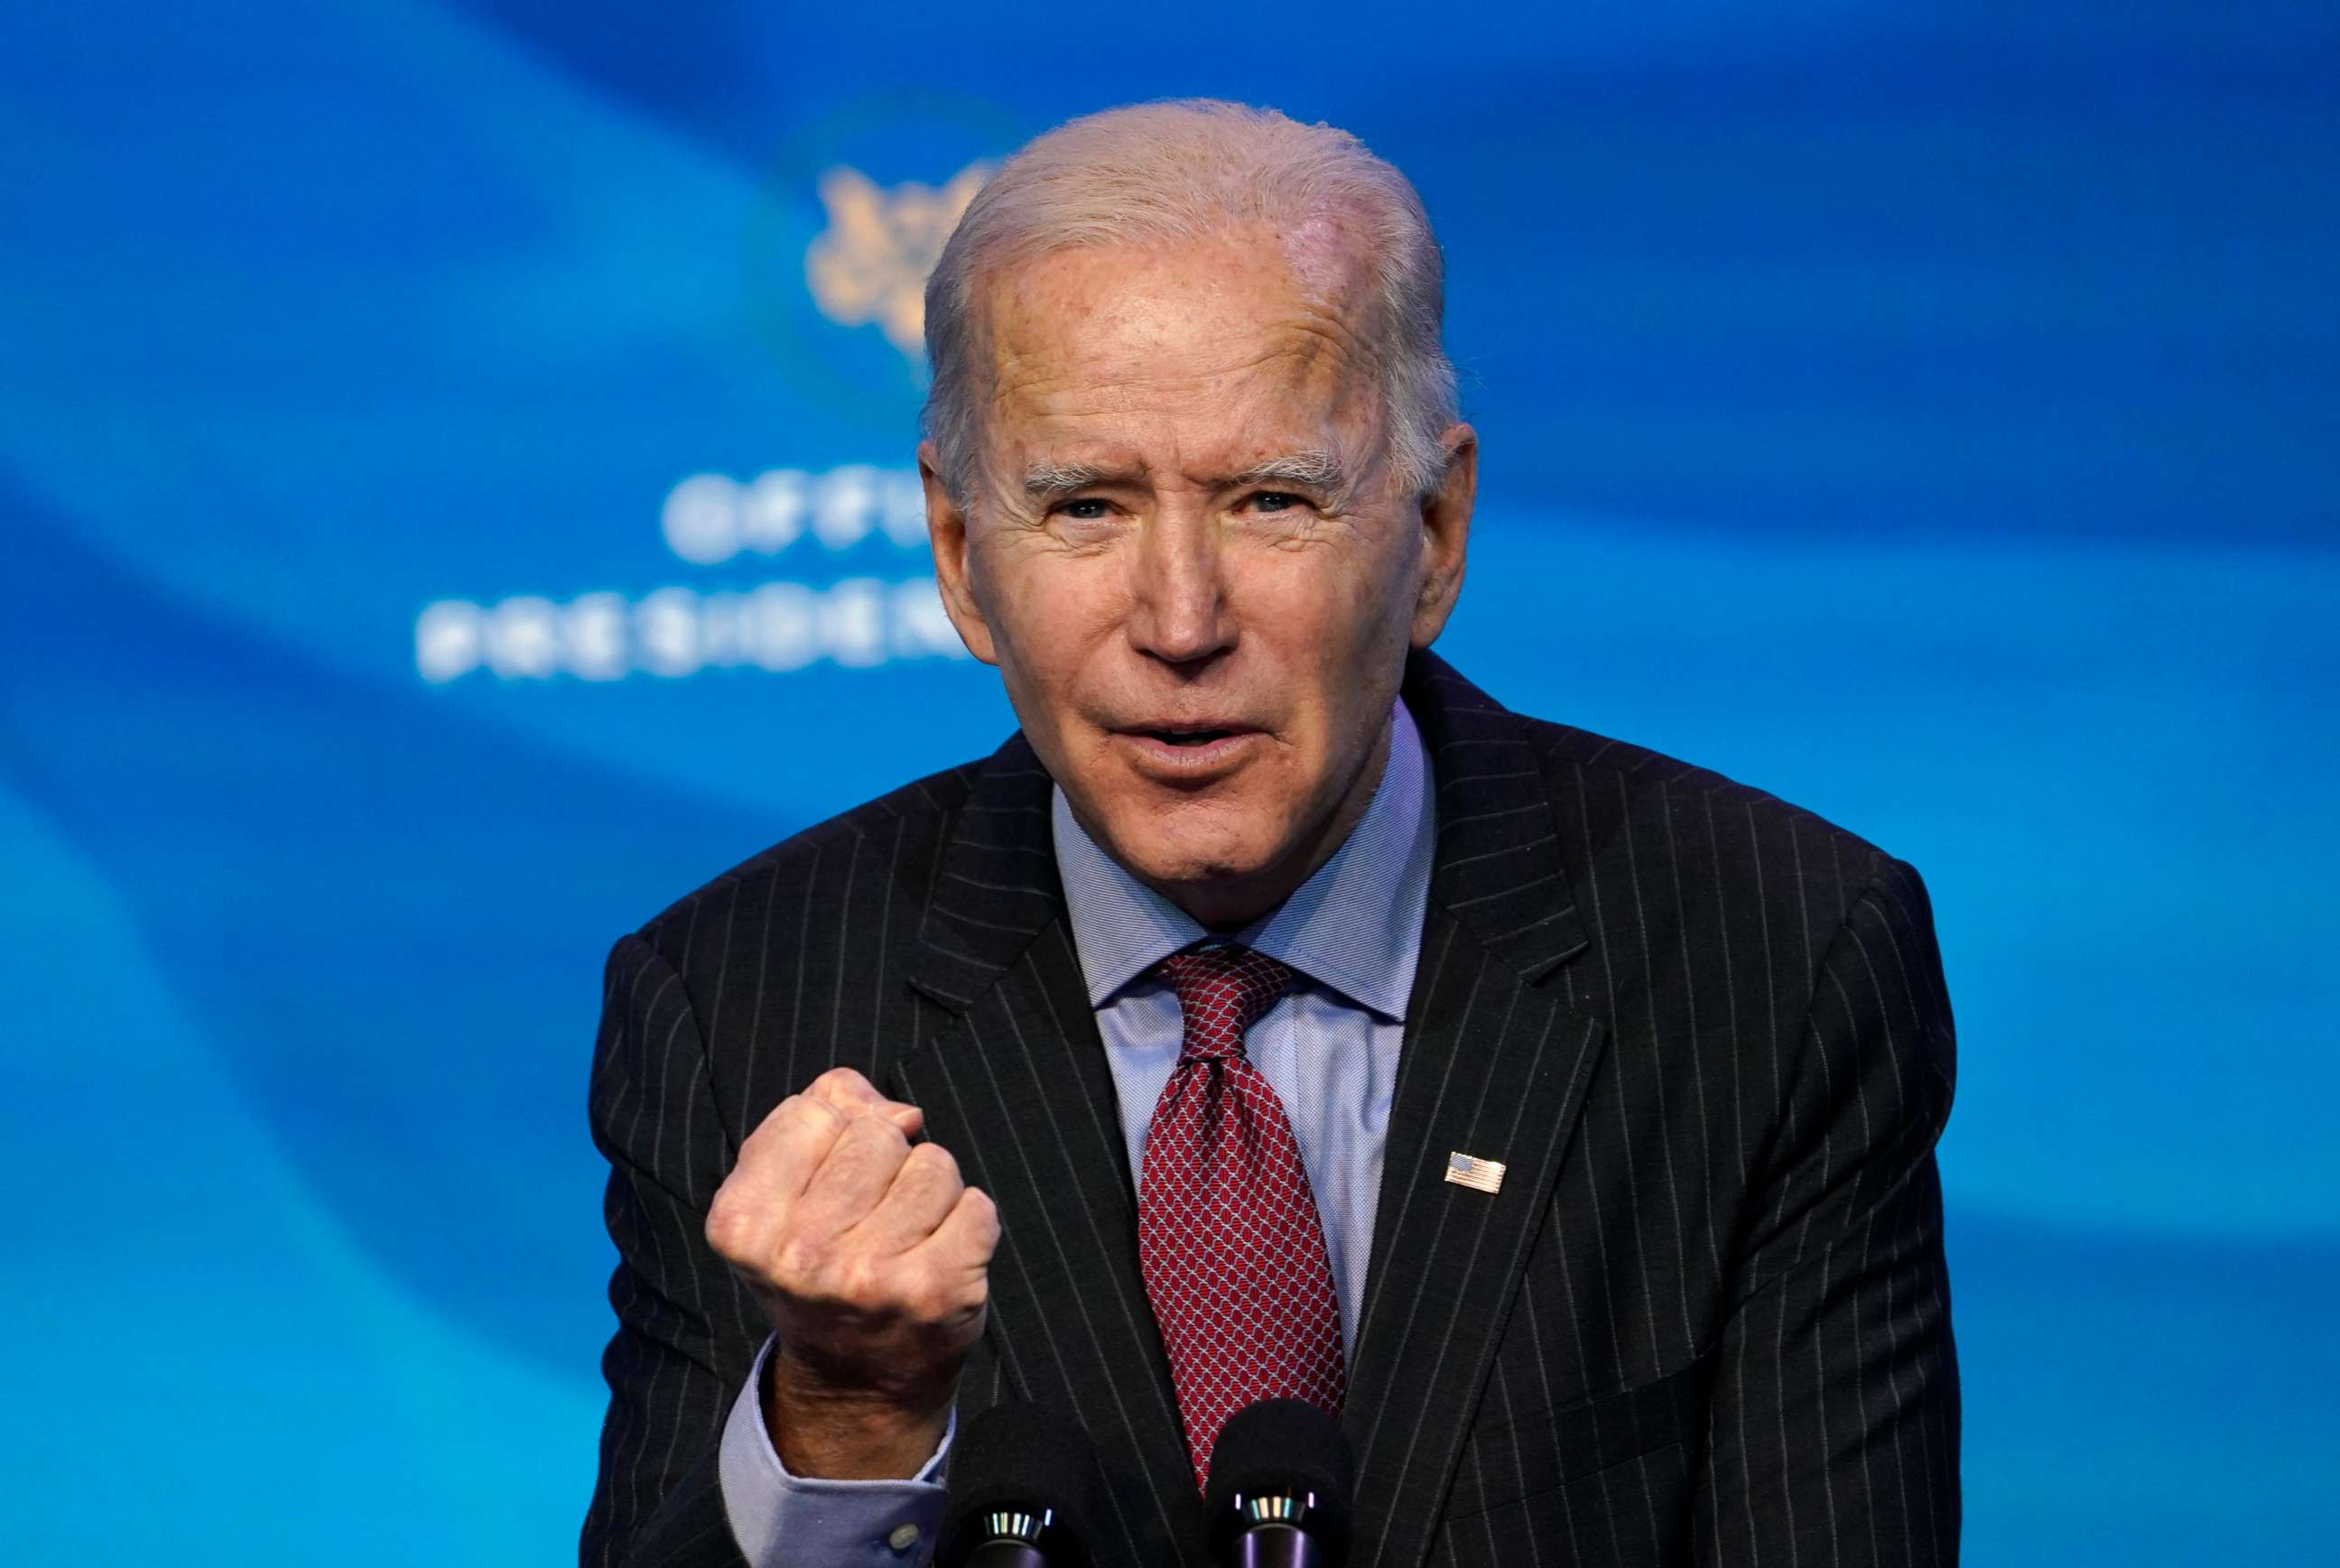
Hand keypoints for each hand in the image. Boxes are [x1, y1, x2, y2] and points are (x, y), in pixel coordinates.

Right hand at [705, 1067, 997, 1477]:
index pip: (815, 1111)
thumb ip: (821, 1116)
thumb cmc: (819, 1271)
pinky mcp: (936, 1292)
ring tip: (904, 1239)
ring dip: (930, 1192)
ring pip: (934, 1164)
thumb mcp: (781, 1196)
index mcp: (744, 1223)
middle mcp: (800, 1255)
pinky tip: (937, 1258)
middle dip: (885, 1161)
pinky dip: (967, 1224)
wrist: (853, 1385)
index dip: (833, 1133)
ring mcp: (870, 1277)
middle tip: (869, 1220)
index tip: (826, 1184)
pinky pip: (977, 1206)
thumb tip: (893, 1108)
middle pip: (878, 1134)